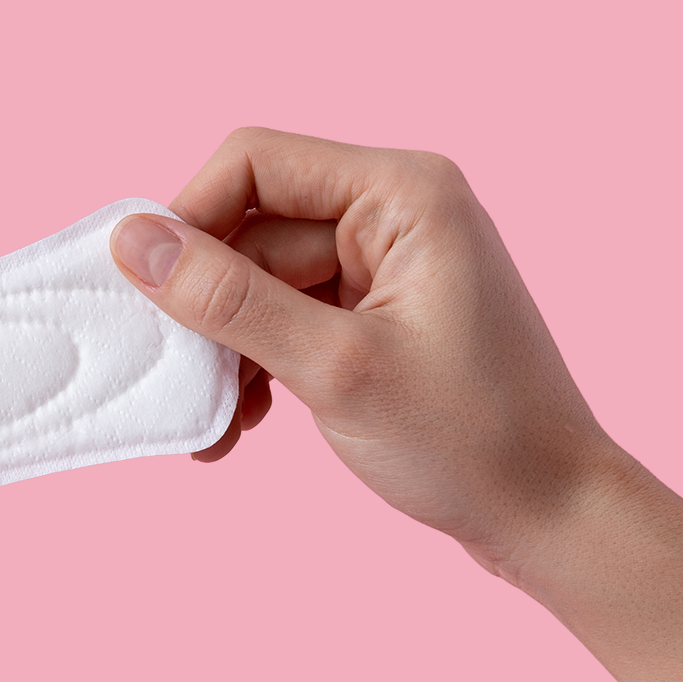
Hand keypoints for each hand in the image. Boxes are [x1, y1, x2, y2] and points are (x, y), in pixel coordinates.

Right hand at [110, 128, 682, 681]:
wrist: (550, 517)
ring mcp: (383, 266)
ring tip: (217, 427)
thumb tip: (132, 241)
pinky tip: (242, 425)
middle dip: (206, 310)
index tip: (153, 301)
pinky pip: (284, 319)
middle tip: (182, 384)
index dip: (190, 222)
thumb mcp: (333, 368)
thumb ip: (228, 300)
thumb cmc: (470, 440)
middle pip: (250, 228)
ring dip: (224, 351)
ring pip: (257, 282)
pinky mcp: (374, 316)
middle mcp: (392, 213)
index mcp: (401, 194)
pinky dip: (254, 367)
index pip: (255, 164)